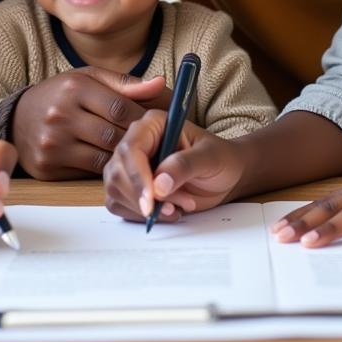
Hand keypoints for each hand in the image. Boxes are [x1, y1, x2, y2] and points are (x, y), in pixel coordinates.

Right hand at [13, 67, 169, 179]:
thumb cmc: (61, 94)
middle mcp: (61, 115)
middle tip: (153, 145)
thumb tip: (160, 83)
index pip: (119, 107)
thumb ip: (124, 83)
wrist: (17, 119)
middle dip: (136, 142)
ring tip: (138, 156)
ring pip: (102, 158)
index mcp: (75, 88)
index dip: (143, 118)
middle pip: (113, 135)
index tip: (157, 124)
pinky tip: (115, 166)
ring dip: (123, 160)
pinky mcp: (47, 168)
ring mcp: (52, 144)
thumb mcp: (89, 78)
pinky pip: (86, 174)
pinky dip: (104, 171)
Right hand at [103, 110, 245, 221]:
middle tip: (172, 207)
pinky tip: (167, 212)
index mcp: (153, 125)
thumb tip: (159, 185)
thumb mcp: (210, 158)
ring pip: (115, 191)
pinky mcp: (130, 187)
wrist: (226, 175)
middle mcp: (136, 142)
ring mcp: (130, 165)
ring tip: (177, 207)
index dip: (137, 176)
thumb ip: (185, 166)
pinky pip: (120, 205)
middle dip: (142, 197)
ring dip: (145, 208)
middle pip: (117, 172)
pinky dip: (140, 216)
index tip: (150, 201)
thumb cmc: (220, 158)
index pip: (130, 148)